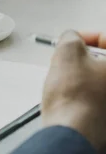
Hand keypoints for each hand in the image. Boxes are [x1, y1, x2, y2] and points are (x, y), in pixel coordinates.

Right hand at [41, 30, 105, 150]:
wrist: (71, 131)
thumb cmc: (75, 98)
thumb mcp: (66, 51)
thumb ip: (70, 37)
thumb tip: (71, 38)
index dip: (88, 36)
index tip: (75, 39)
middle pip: (103, 62)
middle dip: (84, 57)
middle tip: (69, 59)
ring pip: (97, 79)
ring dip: (81, 74)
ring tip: (65, 79)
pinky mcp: (104, 115)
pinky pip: (94, 96)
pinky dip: (82, 92)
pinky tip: (69, 95)